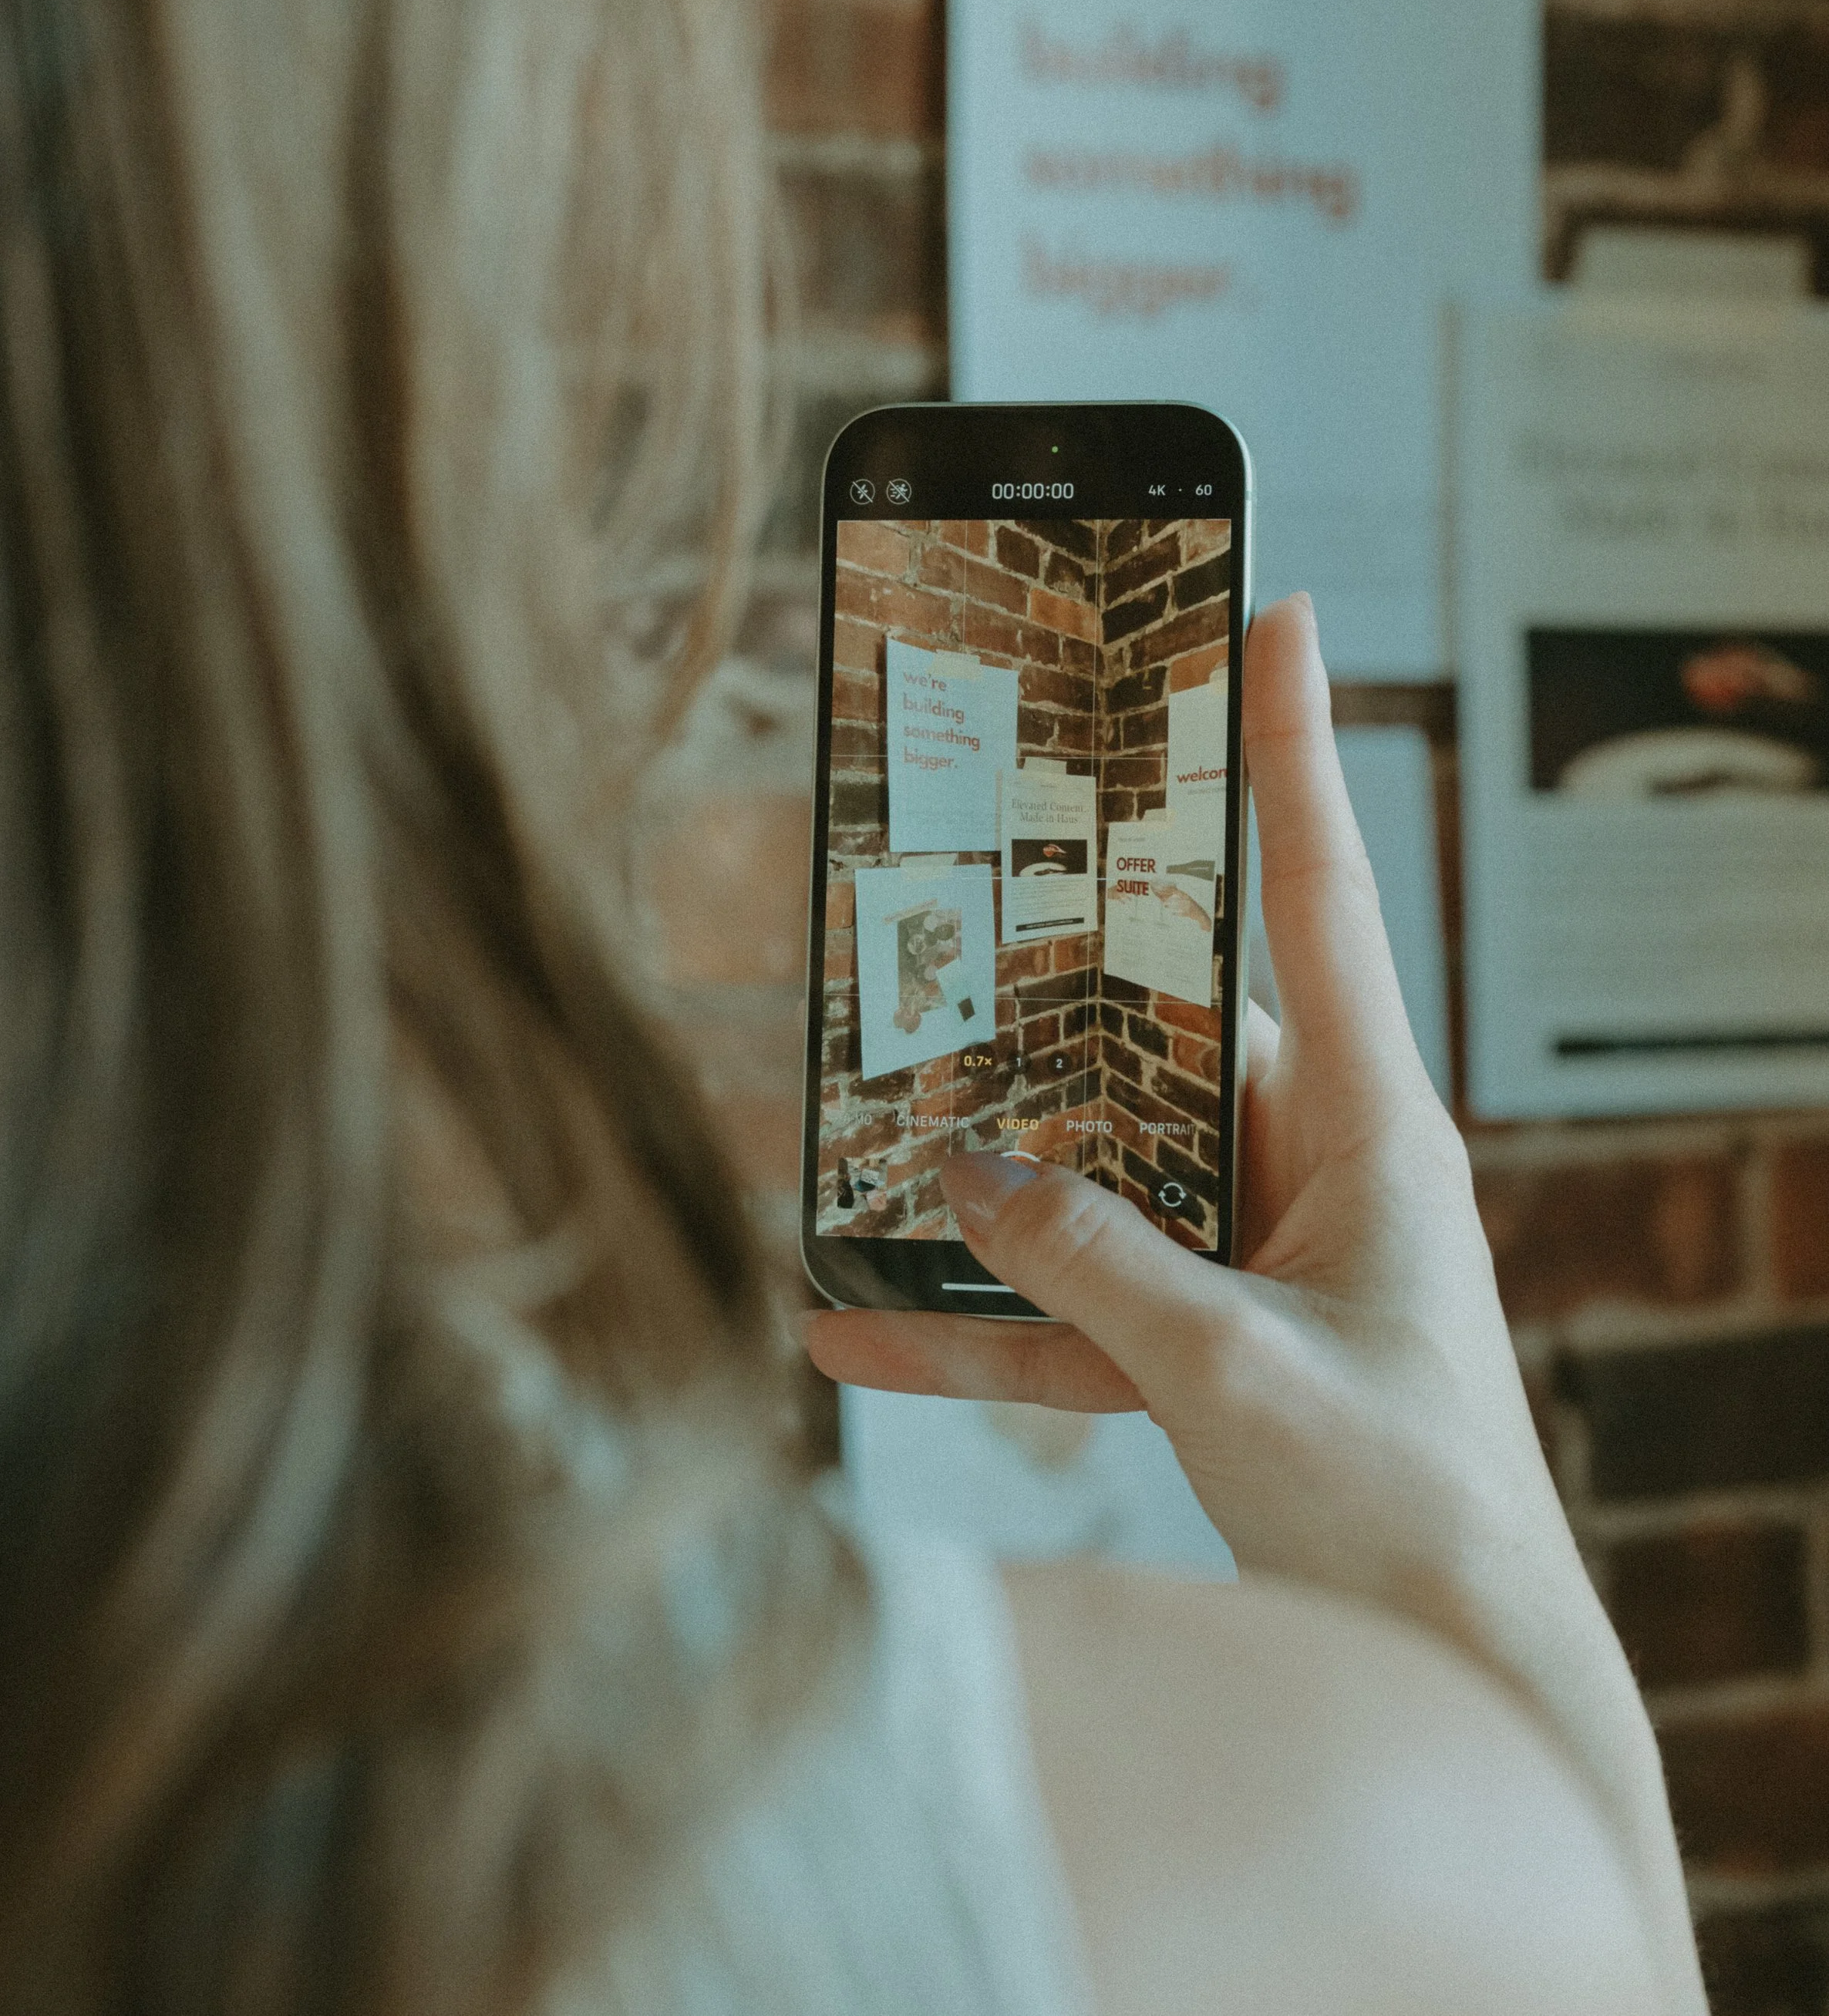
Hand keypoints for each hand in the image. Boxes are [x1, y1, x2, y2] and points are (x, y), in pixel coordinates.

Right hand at [809, 592, 1548, 1631]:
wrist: (1462, 1684)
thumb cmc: (1408, 1517)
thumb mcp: (1239, 1374)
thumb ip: (1093, 1264)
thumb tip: (963, 1170)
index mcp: (1373, 1131)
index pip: (1320, 897)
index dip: (1293, 751)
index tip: (1276, 612)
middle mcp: (1310, 1167)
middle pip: (1158, 1026)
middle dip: (1041, 974)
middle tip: (943, 875)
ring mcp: (1250, 1254)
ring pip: (1087, 1167)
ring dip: (971, 1169)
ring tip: (835, 1127)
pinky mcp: (1197, 1343)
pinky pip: (1063, 1302)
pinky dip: (965, 1316)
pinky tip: (843, 1325)